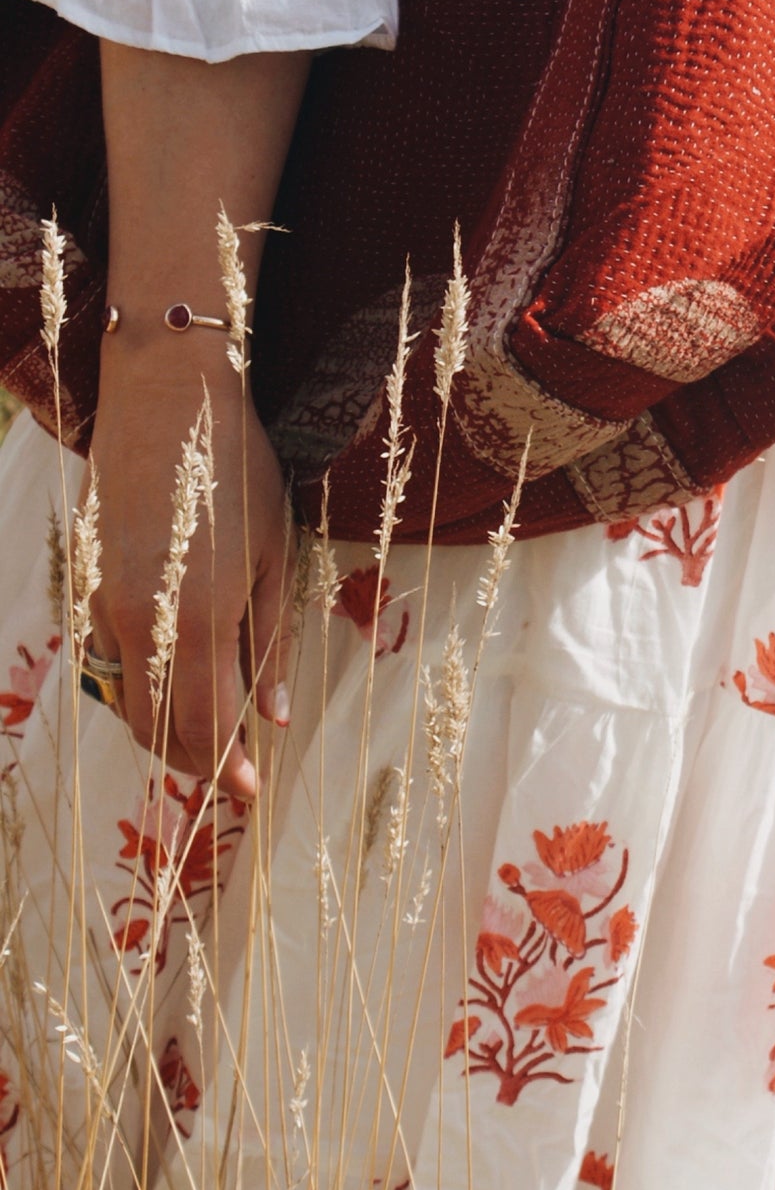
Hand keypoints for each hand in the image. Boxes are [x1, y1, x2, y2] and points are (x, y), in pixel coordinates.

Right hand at [86, 334, 295, 800]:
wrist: (166, 401)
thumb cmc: (236, 471)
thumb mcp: (276, 557)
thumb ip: (268, 642)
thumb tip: (274, 716)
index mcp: (196, 618)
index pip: (205, 726)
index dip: (227, 767)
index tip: (250, 788)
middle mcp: (138, 621)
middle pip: (156, 724)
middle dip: (193, 756)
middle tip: (230, 766)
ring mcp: (101, 602)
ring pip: (124, 695)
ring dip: (163, 722)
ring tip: (207, 725)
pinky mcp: (84, 583)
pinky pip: (105, 655)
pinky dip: (138, 679)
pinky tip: (173, 672)